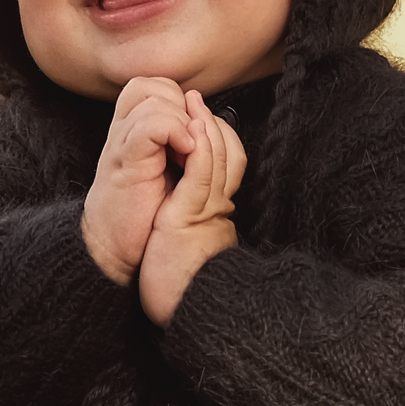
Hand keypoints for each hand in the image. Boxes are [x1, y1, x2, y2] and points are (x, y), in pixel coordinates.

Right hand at [81, 77, 198, 285]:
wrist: (116, 249)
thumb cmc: (142, 215)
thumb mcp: (168, 172)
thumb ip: (180, 146)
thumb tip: (206, 124)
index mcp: (133, 132)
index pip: (158, 86)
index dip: (181, 101)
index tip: (192, 136)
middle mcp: (124, 132)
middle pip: (155, 86)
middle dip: (182, 108)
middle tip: (191, 142)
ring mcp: (122, 144)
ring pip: (155, 99)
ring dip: (182, 121)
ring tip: (188, 152)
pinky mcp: (124, 161)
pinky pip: (150, 125)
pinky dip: (173, 130)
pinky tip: (185, 152)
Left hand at [137, 90, 244, 326]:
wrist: (177, 305)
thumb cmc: (175, 277)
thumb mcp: (182, 236)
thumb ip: (185, 212)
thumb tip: (179, 194)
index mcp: (216, 211)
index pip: (228, 163)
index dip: (216, 137)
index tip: (197, 117)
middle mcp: (218, 207)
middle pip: (229, 154)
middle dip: (212, 123)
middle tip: (193, 101)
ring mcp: (208, 210)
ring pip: (220, 157)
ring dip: (206, 126)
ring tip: (192, 103)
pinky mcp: (192, 215)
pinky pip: (202, 173)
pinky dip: (199, 147)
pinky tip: (191, 129)